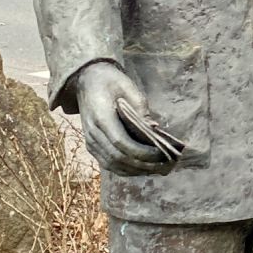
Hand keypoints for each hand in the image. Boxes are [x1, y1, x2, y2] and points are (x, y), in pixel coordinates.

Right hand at [74, 61, 173, 176]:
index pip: (121, 142)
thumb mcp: (128, 87)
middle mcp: (92, 133)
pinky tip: (144, 168)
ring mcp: (90, 142)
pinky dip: (127, 169)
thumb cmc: (110, 82)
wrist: (87, 81)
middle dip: (143, 165)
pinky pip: (109, 164)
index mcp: (100, 116)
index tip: (161, 154)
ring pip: (113, 165)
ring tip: (158, 169)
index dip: (142, 152)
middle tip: (165, 165)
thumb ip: (140, 109)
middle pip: (118, 158)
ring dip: (137, 170)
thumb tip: (154, 129)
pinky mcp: (92, 147)